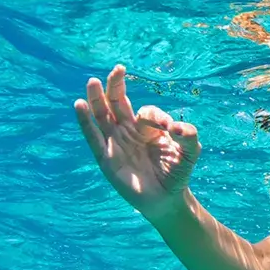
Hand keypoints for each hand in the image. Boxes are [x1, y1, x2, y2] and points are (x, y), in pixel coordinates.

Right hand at [74, 65, 202, 220]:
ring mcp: (116, 143)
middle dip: (116, 86)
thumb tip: (176, 126)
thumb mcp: (190, 153)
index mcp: (148, 127)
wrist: (167, 199)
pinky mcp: (106, 158)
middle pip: (118, 102)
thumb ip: (189, 136)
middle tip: (118, 69)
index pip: (146, 112)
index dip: (155, 116)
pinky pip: (93, 137)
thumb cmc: (177, 173)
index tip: (169, 128)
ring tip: (92, 81)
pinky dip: (85, 121)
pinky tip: (79, 105)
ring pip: (102, 115)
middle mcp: (129, 131)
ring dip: (96, 98)